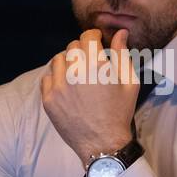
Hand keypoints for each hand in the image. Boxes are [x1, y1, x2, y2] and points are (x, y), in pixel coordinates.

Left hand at [41, 27, 140, 166]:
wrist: (103, 143)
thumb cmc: (120, 112)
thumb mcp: (130, 83)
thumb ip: (123, 55)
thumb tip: (120, 33)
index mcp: (97, 66)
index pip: (87, 36)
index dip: (93, 36)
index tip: (96, 42)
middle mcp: (75, 73)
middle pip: (72, 46)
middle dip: (82, 50)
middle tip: (89, 62)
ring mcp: (59, 86)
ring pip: (58, 60)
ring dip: (68, 62)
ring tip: (77, 74)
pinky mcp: (49, 99)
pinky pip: (47, 77)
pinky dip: (56, 78)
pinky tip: (67, 87)